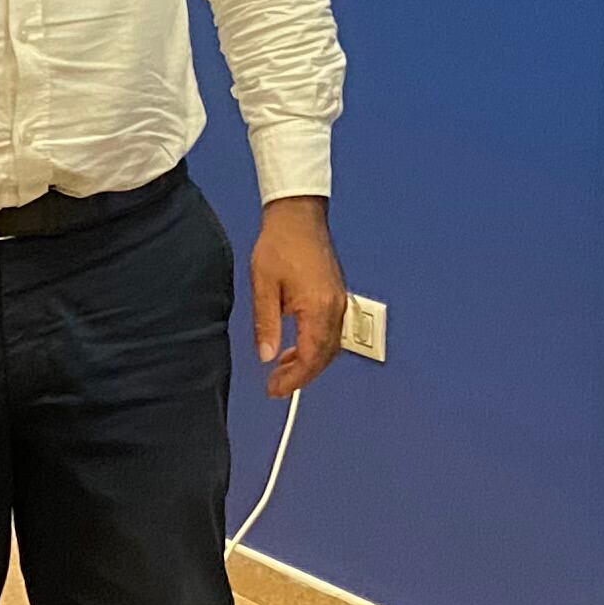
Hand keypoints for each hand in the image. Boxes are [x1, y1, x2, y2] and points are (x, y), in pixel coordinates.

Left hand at [253, 198, 344, 398]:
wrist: (298, 215)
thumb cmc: (279, 245)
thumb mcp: (263, 286)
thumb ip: (266, 324)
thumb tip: (267, 357)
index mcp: (318, 307)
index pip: (311, 357)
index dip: (293, 379)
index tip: (274, 389)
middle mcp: (335, 308)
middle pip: (324, 357)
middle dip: (301, 375)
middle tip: (275, 385)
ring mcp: (339, 302)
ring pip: (330, 347)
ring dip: (309, 362)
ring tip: (283, 368)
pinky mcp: (337, 296)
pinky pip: (331, 332)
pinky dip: (316, 346)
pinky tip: (296, 346)